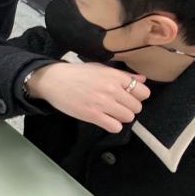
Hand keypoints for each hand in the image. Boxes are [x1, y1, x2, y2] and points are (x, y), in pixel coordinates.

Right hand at [29, 62, 149, 132]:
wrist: (52, 80)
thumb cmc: (75, 74)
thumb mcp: (100, 68)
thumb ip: (122, 75)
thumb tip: (142, 79)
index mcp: (114, 76)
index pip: (143, 92)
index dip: (137, 96)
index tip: (127, 97)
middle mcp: (111, 89)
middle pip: (136, 107)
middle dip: (128, 108)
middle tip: (116, 105)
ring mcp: (102, 103)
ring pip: (128, 117)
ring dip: (120, 117)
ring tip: (109, 112)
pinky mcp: (92, 115)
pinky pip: (115, 127)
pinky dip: (112, 125)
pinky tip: (104, 119)